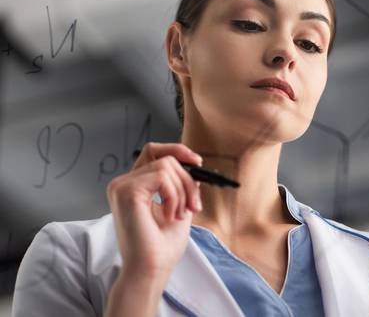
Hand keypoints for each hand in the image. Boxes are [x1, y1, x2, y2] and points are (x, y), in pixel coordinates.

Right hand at [106, 142, 202, 279]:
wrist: (152, 269)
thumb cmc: (161, 247)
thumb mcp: (179, 206)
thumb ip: (182, 184)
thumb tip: (192, 164)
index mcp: (134, 186)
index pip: (153, 152)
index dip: (176, 150)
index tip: (196, 161)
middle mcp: (124, 184)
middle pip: (165, 159)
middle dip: (187, 181)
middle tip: (193, 206)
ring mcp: (122, 186)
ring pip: (166, 166)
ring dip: (182, 192)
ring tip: (178, 215)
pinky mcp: (126, 191)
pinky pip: (161, 176)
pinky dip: (174, 195)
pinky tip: (170, 215)